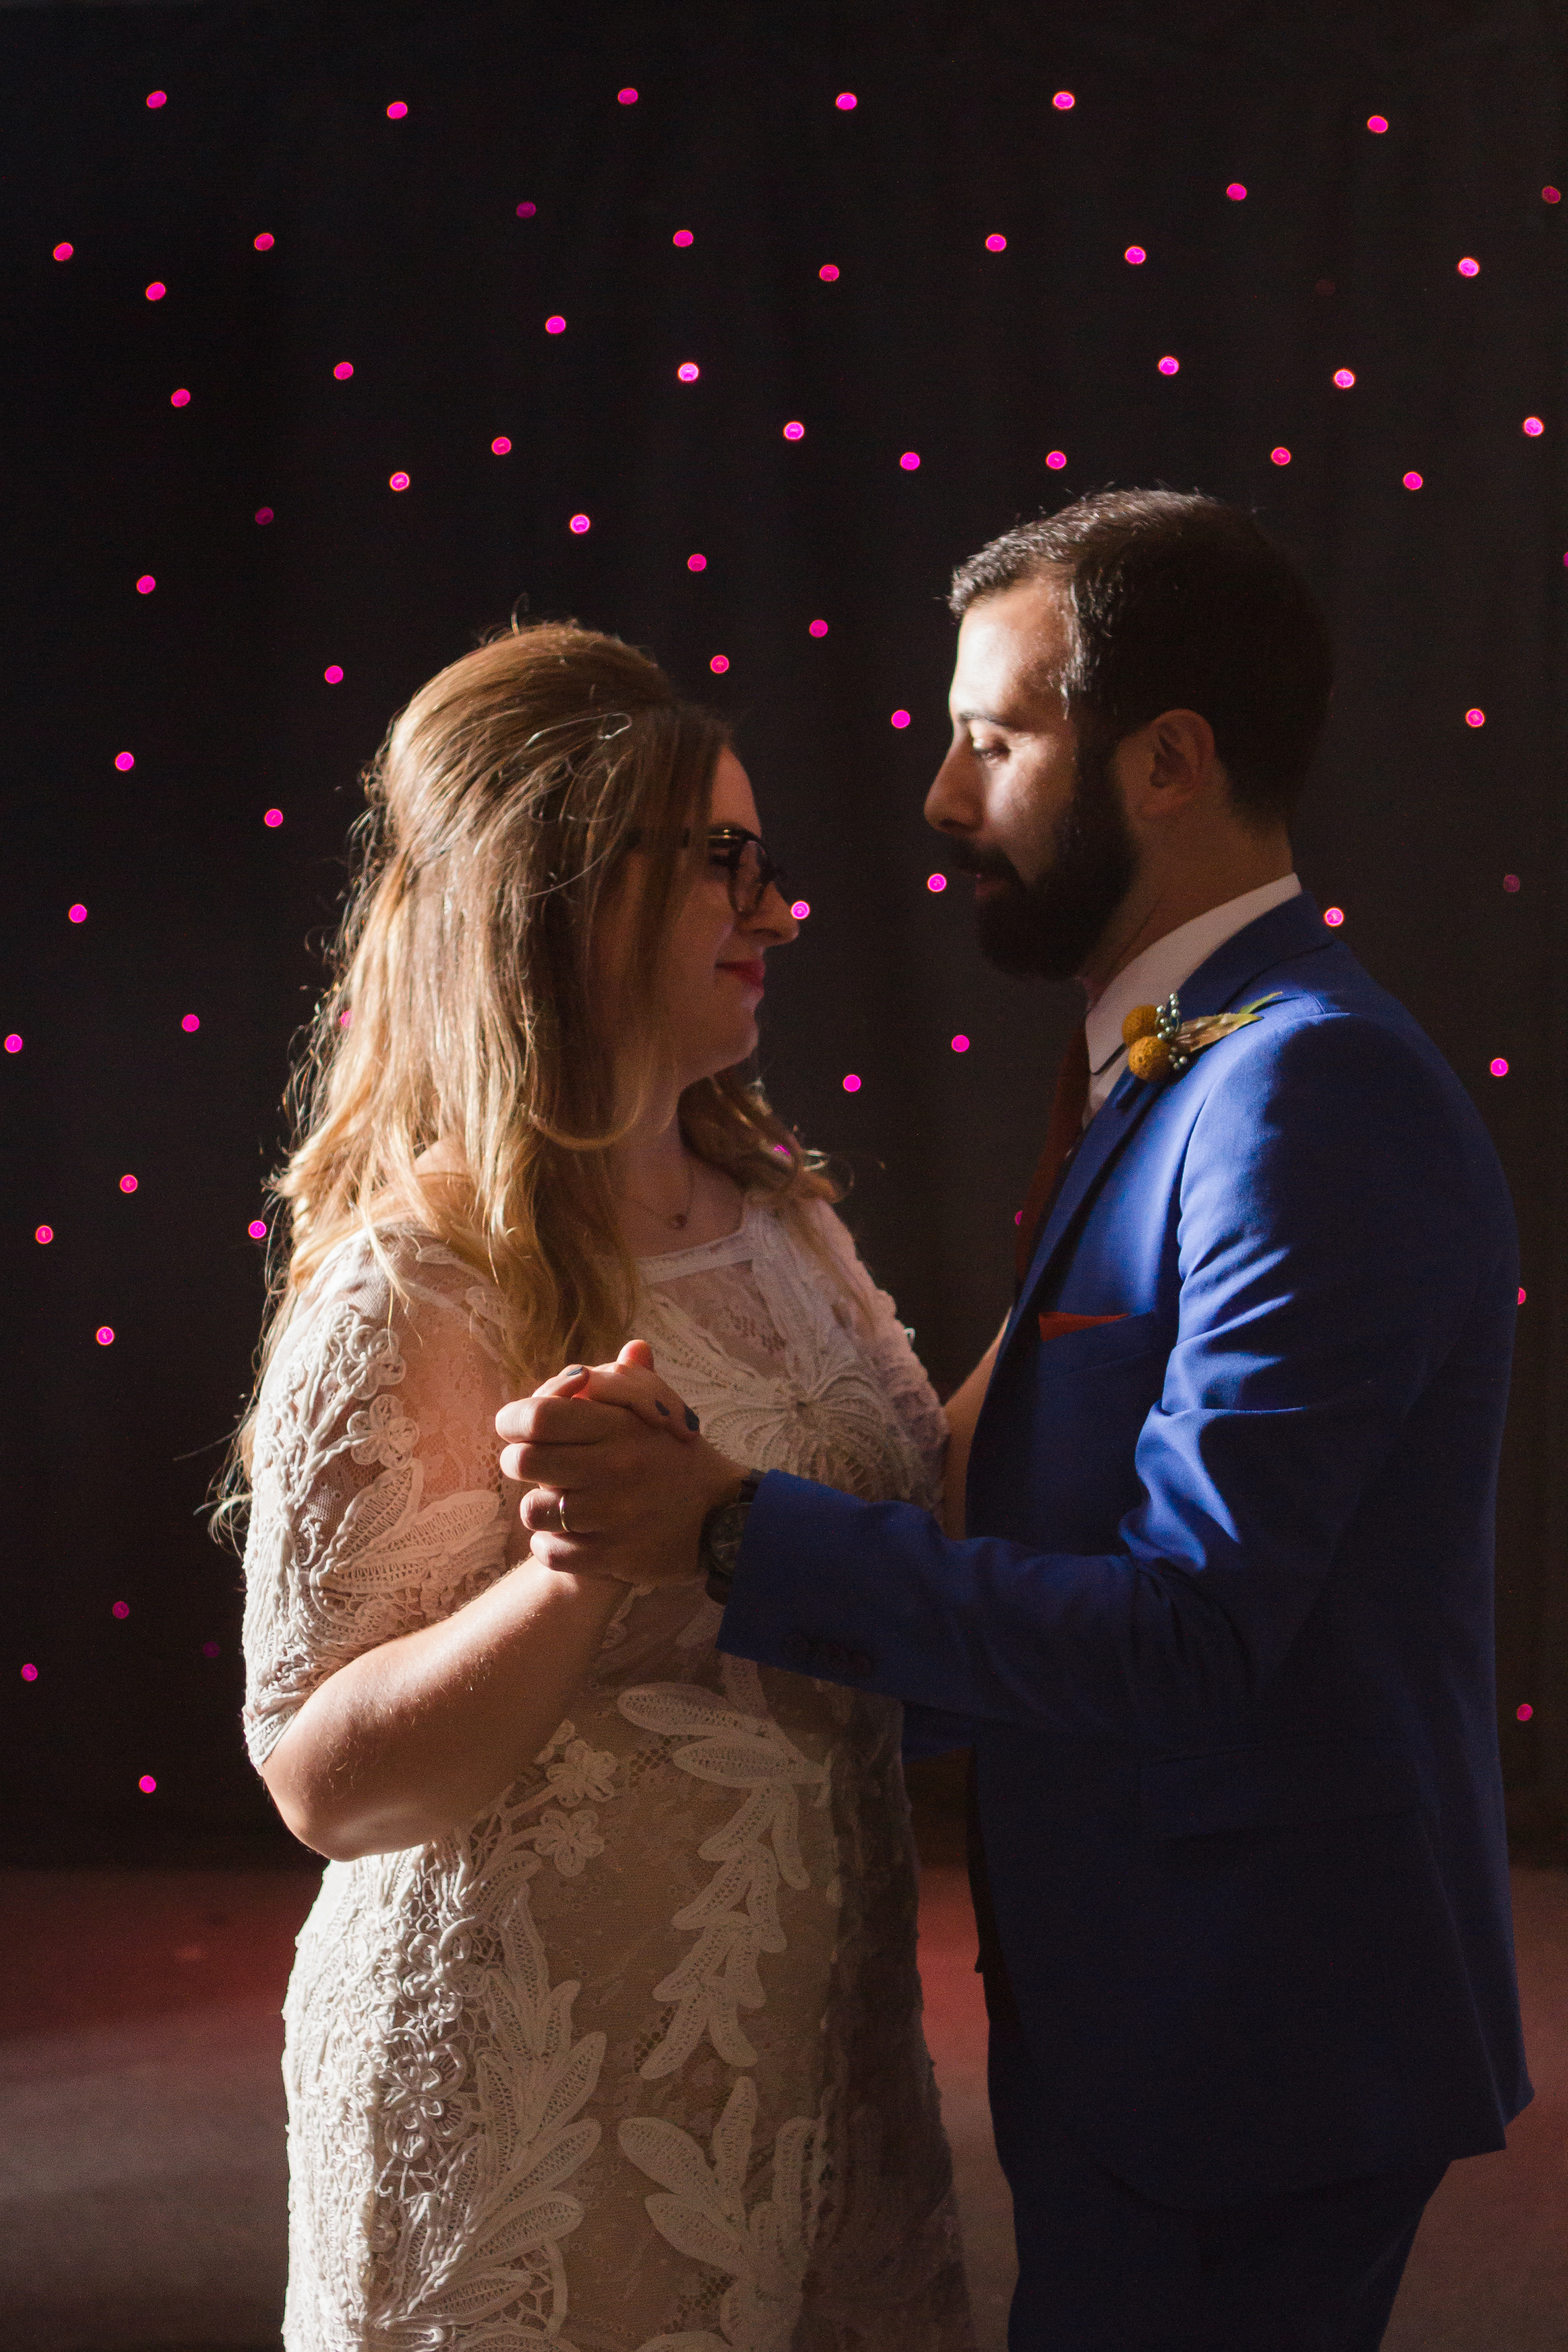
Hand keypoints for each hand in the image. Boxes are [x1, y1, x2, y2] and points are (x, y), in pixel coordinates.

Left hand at [496, 1341, 745, 1585]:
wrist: (722, 1520)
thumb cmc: (678, 1459)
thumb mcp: (663, 1412)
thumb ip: (633, 1382)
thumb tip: (633, 1346)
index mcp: (620, 1426)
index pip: (538, 1416)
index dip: (514, 1419)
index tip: (517, 1426)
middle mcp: (614, 1468)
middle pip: (524, 1461)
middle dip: (518, 1461)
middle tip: (533, 1464)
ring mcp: (613, 1515)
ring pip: (533, 1511)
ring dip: (538, 1507)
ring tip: (555, 1503)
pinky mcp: (613, 1556)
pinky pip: (550, 1551)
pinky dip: (550, 1544)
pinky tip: (567, 1534)